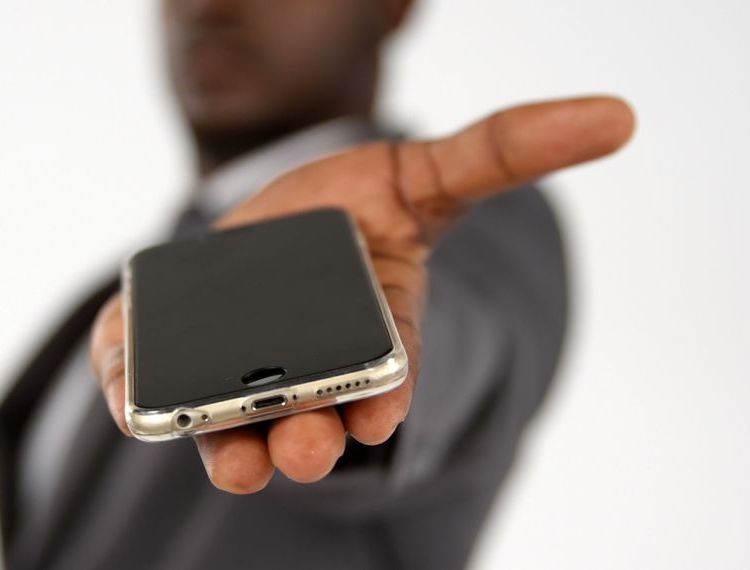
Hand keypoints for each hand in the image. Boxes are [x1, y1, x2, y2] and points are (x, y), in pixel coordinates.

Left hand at [89, 96, 634, 492]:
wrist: (268, 222)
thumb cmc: (350, 209)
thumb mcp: (422, 174)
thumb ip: (502, 152)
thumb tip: (616, 115)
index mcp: (371, 345)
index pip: (383, 385)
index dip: (384, 400)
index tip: (381, 412)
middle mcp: (308, 380)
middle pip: (310, 425)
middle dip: (309, 441)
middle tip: (303, 445)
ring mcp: (236, 383)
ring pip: (234, 433)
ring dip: (234, 449)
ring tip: (235, 456)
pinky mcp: (172, 365)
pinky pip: (153, 395)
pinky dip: (140, 400)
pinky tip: (133, 398)